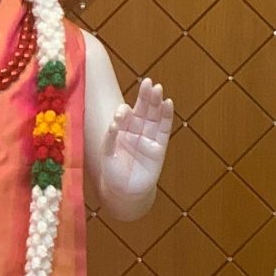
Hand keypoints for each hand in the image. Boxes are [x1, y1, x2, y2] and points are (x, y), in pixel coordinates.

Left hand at [99, 78, 173, 202]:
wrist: (124, 193)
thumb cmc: (112, 173)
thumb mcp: (107, 153)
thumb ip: (111, 138)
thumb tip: (114, 122)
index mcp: (122, 130)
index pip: (126, 114)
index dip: (125, 110)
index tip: (123, 110)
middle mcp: (136, 131)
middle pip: (143, 110)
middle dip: (145, 97)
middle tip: (148, 83)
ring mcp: (149, 138)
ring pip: (154, 117)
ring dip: (156, 102)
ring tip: (158, 89)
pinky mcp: (159, 147)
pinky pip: (164, 130)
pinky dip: (167, 117)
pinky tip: (168, 104)